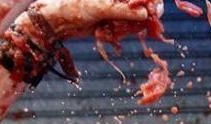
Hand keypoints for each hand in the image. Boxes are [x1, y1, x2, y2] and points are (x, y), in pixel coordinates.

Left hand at [33, 0, 162, 38]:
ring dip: (127, 28)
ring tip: (110, 30)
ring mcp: (116, 10)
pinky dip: (117, 34)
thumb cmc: (74, 7)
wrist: (57, 22)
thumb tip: (144, 13)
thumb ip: (123, 11)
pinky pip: (124, 30)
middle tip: (140, 26)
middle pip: (142, 6)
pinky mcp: (112, 22)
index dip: (150, 2)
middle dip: (141, 18)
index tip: (153, 13)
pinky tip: (103, 33)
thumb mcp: (101, 7)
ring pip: (135, 21)